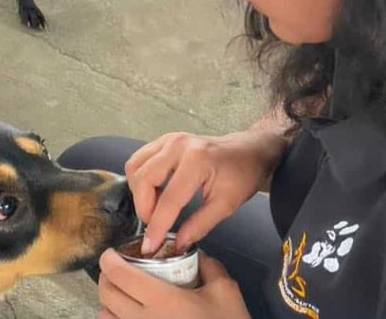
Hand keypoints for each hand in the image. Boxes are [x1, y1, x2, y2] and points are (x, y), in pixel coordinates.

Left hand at [97, 250, 248, 318]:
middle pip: (107, 294)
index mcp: (164, 300)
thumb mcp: (225, 291)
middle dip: (107, 277)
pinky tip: (129, 316)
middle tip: (116, 270)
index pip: (120, 275)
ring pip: (105, 317)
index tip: (111, 254)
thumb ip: (207, 265)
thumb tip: (194, 252)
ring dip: (109, 302)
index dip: (108, 260)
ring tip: (122, 296)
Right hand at [127, 130, 285, 254]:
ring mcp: (169, 139)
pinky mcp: (164, 140)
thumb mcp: (226, 205)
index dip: (157, 226)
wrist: (249, 151)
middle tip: (154, 225)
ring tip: (155, 209)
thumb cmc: (242, 175)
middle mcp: (178, 145)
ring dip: (139, 193)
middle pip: (144, 180)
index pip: (169, 199)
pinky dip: (140, 179)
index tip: (150, 246)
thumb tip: (177, 244)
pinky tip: (153, 193)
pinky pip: (140, 160)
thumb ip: (199, 225)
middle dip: (144, 208)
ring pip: (136, 168)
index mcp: (197, 160)